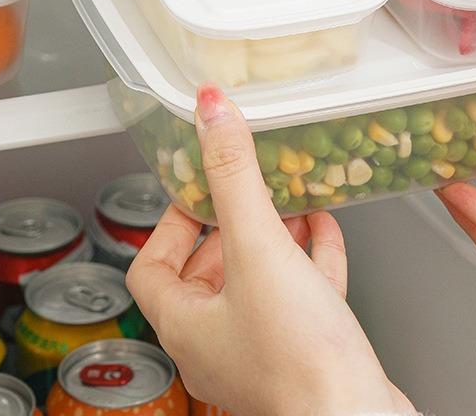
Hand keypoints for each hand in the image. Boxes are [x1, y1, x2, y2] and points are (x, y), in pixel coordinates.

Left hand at [127, 83, 414, 415]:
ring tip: (287, 200)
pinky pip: (302, 297)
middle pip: (208, 270)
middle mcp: (219, 342)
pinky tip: (324, 228)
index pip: (152, 265)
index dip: (169, 222)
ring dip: (272, 236)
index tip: (194, 188)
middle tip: (243, 187)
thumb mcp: (258, 248)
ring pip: (259, 281)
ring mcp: (265, 351)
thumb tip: (210, 114)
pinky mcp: (309, 354)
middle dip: (229, 222)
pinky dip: (309, 258)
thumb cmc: (300, 362)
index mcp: (186, 324)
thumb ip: (234, 177)